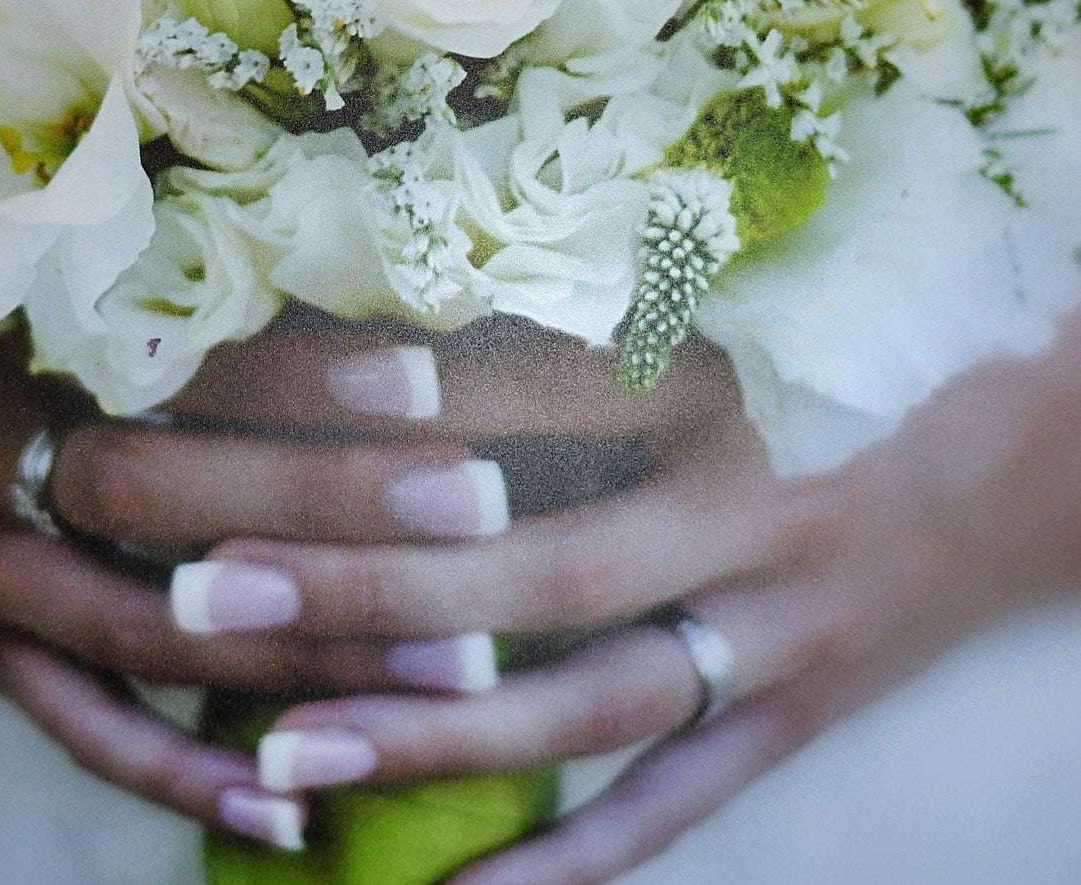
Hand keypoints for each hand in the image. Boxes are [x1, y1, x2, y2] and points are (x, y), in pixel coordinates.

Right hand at [0, 265, 530, 846]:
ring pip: (155, 639)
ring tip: (453, 672)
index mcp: (4, 357)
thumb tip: (304, 217)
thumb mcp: (3, 257)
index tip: (427, 377)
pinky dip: (184, 780)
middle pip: (176, 506)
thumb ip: (132, 256)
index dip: (295, 377)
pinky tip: (290, 819)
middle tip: (480, 511)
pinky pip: (85, 733)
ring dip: (303, 658)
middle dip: (331, 512)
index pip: (171, 369)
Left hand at [162, 315, 1080, 881]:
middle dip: (373, 588)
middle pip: (537, 572)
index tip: (268, 431)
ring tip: (288, 747)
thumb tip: (375, 366)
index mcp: (709, 421)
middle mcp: (732, 537)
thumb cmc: (800, 415)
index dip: (408, 427)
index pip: (532, 417)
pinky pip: (661, 820)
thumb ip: (553, 360)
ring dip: (435, 734)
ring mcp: (765, 655)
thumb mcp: (692, 359)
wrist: (978, 510)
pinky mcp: (779, 741)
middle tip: (216, 598)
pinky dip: (558, 864)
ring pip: (586, 708)